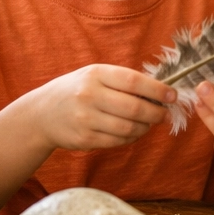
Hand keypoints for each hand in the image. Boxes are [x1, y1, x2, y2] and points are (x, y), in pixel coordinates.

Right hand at [24, 64, 172, 151]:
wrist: (40, 114)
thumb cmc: (76, 90)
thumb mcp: (94, 76)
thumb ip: (123, 81)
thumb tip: (161, 91)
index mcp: (96, 74)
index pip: (133, 81)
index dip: (157, 90)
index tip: (173, 95)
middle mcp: (90, 95)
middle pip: (134, 108)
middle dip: (156, 113)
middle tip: (165, 114)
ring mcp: (86, 118)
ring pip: (128, 127)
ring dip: (146, 127)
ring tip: (150, 123)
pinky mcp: (84, 138)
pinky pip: (117, 140)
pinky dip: (131, 137)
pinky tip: (133, 132)